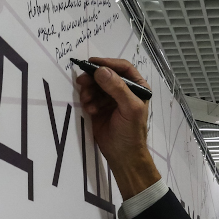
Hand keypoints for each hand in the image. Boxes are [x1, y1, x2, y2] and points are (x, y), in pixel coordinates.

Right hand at [74, 57, 159, 198]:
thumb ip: (117, 88)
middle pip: (105, 75)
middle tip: (82, 81)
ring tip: (87, 101)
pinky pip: (90, 97)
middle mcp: (123, 90)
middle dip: (93, 78)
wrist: (122, 155)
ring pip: (95, 85)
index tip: (92, 63)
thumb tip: (101, 71)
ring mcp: (110, 99)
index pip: (122, 68)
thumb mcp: (129, 108)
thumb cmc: (131, 132)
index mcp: (137, 87)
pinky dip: (87, 101)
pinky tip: (90, 110)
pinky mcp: (99, 107)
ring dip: (89, 91)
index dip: (107, 63)